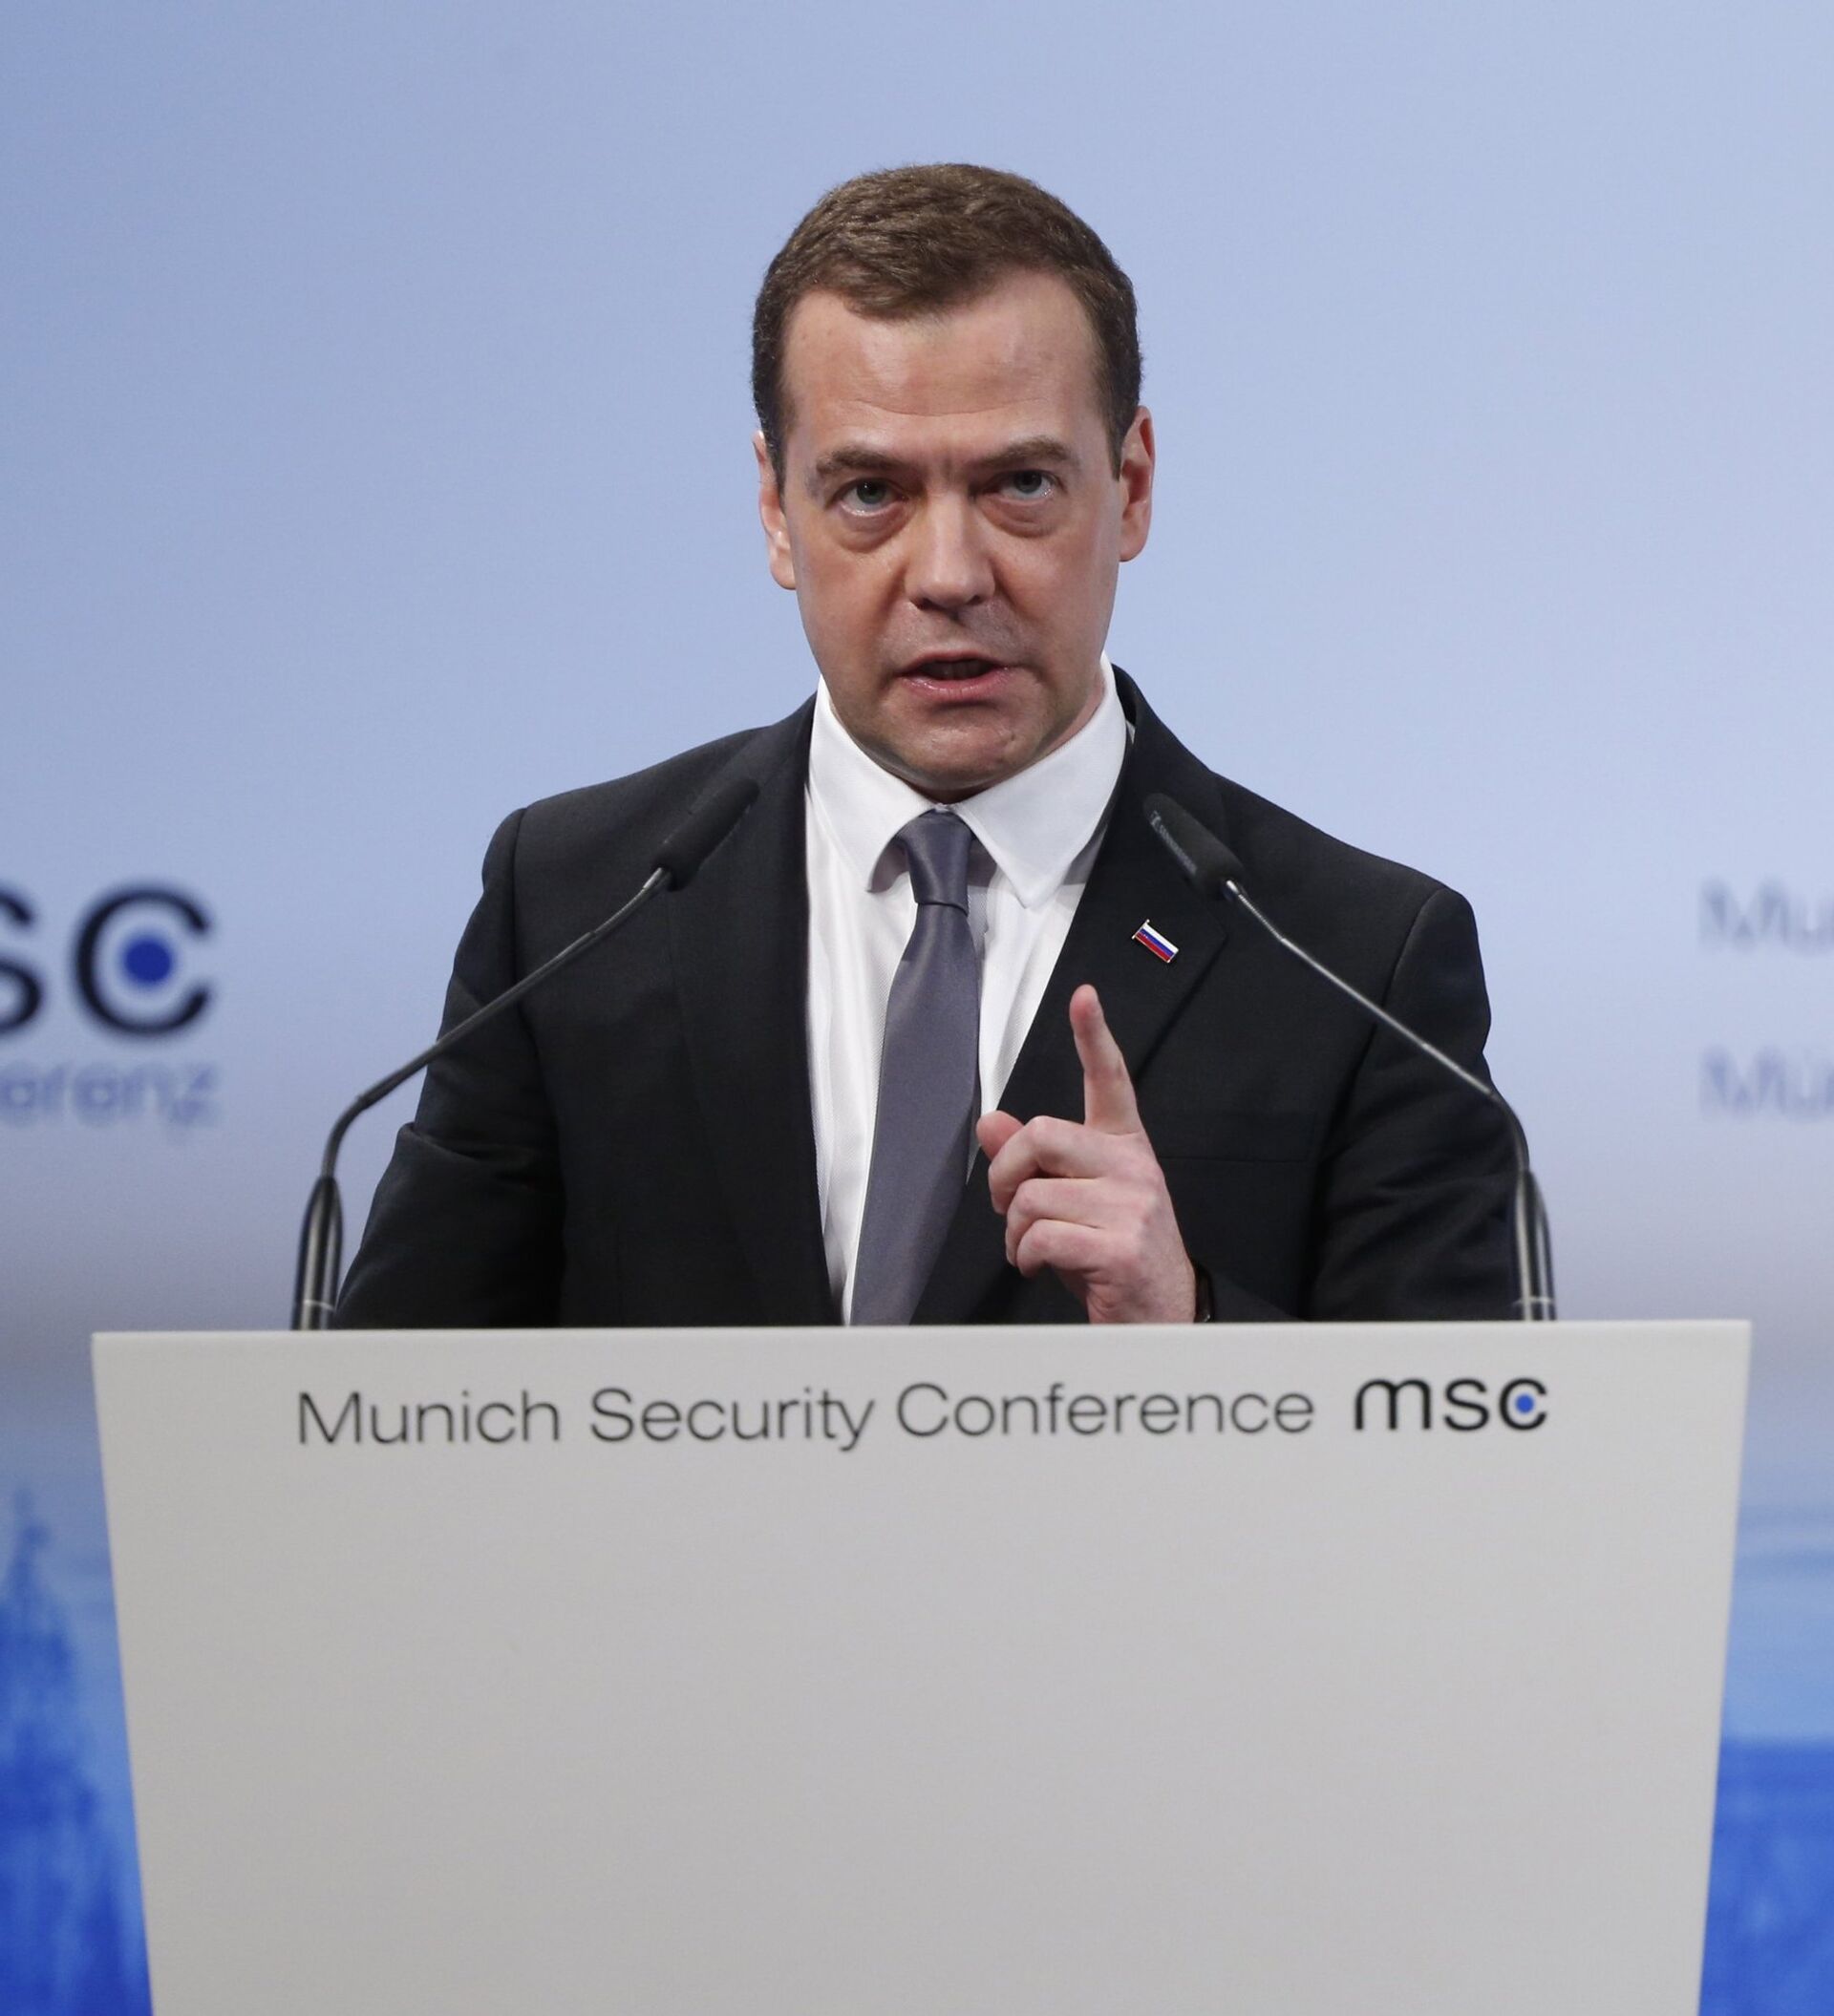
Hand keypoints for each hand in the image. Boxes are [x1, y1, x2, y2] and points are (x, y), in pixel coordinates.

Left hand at [976, 983, 1197, 1323]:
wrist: (1159, 1322)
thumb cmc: (1114, 1263)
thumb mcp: (1073, 1205)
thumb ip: (1034, 1164)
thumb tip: (992, 1123)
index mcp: (1125, 1150)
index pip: (1111, 1082)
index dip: (1095, 1037)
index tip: (1084, 997)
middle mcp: (1133, 1170)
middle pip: (1043, 1134)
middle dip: (1006, 1173)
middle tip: (1009, 1206)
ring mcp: (1131, 1207)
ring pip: (1033, 1195)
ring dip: (1014, 1232)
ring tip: (1032, 1250)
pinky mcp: (1121, 1247)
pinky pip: (1041, 1236)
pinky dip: (1025, 1257)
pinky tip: (1040, 1268)